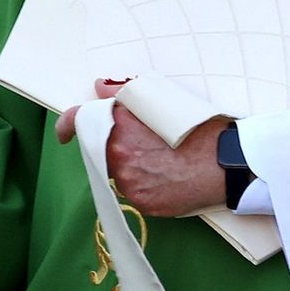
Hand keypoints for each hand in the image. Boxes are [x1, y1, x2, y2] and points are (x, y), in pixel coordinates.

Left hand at [56, 79, 227, 216]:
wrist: (225, 163)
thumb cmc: (198, 129)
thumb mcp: (162, 101)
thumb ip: (124, 94)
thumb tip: (99, 87)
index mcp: (121, 126)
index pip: (80, 122)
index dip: (68, 124)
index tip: (64, 131)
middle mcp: (118, 156)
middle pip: (102, 149)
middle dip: (115, 144)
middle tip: (143, 142)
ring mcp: (129, 182)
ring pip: (118, 172)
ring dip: (131, 165)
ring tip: (162, 159)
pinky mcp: (142, 203)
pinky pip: (134, 191)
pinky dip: (145, 183)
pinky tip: (167, 176)